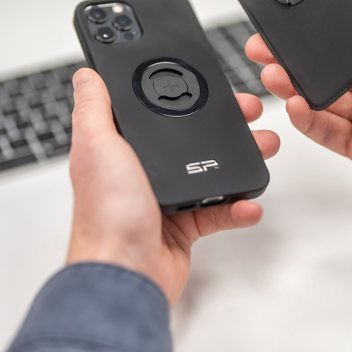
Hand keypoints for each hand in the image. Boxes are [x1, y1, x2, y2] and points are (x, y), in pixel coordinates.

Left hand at [66, 69, 279, 306]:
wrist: (125, 276)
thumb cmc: (105, 216)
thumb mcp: (96, 148)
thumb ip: (93, 109)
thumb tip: (88, 75)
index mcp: (118, 150)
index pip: (152, 112)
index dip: (178, 94)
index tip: (206, 82)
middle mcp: (140, 173)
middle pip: (187, 139)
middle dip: (222, 124)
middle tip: (248, 112)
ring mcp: (163, 200)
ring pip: (209, 171)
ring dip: (240, 159)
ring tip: (264, 147)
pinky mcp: (182, 228)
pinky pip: (217, 212)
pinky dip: (237, 207)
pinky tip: (249, 203)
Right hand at [246, 0, 351, 202]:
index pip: (351, 33)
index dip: (321, 24)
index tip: (293, 11)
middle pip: (328, 66)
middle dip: (293, 55)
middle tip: (265, 44)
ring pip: (322, 97)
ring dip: (293, 86)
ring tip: (274, 73)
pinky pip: (328, 133)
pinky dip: (308, 121)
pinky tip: (297, 106)